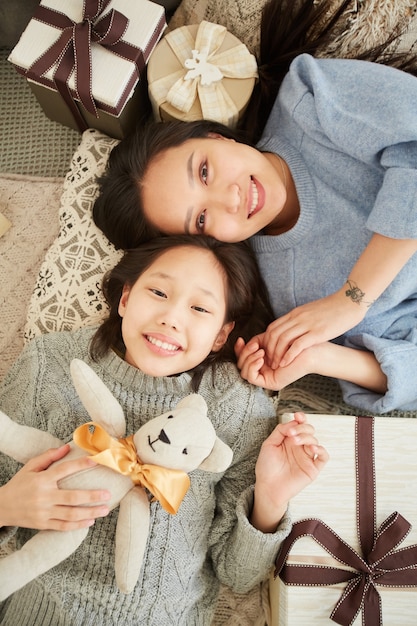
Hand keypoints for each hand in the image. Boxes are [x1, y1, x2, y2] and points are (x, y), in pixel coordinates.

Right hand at [0, 445, 110, 530]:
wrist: (1, 507)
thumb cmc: (18, 484)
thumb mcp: (29, 467)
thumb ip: (48, 457)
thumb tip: (66, 447)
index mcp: (42, 480)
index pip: (64, 470)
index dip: (80, 464)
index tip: (95, 461)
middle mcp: (44, 497)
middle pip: (72, 497)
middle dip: (92, 496)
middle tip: (108, 494)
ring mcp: (44, 512)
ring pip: (71, 514)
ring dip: (90, 513)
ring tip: (105, 510)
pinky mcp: (43, 524)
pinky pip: (63, 526)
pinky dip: (78, 525)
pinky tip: (90, 521)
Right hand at [235, 335, 315, 390]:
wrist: (308, 350)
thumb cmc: (293, 343)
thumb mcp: (270, 340)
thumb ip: (255, 342)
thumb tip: (241, 342)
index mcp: (262, 361)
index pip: (243, 358)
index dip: (239, 349)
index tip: (241, 340)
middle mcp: (262, 371)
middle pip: (240, 365)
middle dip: (244, 353)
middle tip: (255, 345)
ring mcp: (266, 378)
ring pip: (244, 372)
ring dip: (248, 359)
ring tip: (260, 351)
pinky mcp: (270, 383)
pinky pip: (251, 378)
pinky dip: (253, 366)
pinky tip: (261, 358)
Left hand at [251, 413, 327, 531]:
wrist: (268, 487)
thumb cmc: (267, 467)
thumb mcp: (269, 444)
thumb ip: (280, 431)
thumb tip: (292, 422)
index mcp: (290, 439)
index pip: (300, 425)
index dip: (301, 418)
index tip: (298, 416)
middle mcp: (300, 446)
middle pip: (309, 430)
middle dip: (302, 428)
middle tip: (291, 433)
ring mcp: (307, 457)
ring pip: (315, 440)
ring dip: (306, 437)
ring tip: (295, 441)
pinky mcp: (313, 468)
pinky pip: (323, 456)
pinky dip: (321, 450)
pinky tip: (312, 448)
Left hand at [262, 290, 366, 367]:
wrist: (350, 301)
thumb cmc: (334, 308)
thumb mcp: (311, 311)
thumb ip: (300, 319)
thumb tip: (294, 329)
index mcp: (296, 313)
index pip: (272, 327)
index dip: (266, 342)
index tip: (268, 353)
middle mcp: (298, 318)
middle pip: (274, 334)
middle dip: (268, 350)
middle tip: (268, 362)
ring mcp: (307, 324)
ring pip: (282, 340)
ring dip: (276, 355)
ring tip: (275, 366)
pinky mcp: (317, 332)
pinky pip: (297, 345)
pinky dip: (288, 355)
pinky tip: (285, 364)